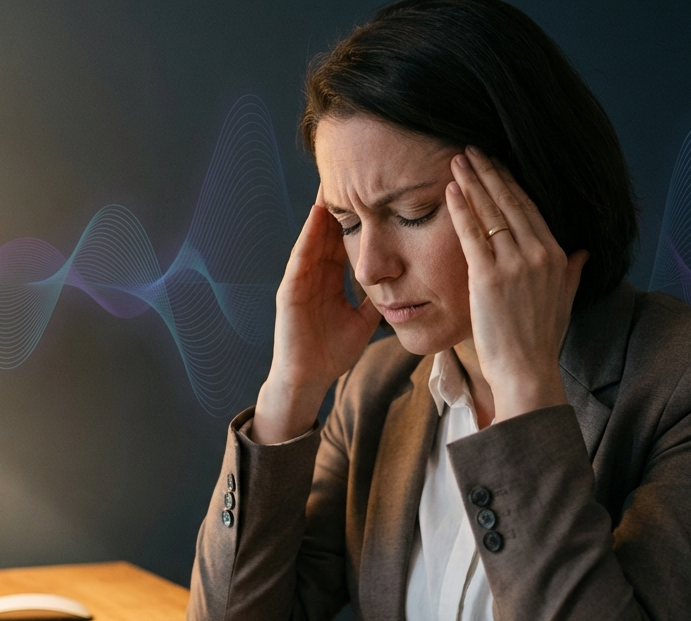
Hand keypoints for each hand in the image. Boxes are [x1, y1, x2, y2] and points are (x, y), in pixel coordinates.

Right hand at [254, 187, 380, 443]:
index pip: (347, 239)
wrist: (308, 379)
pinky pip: (301, 255)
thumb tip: (400, 284)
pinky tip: (319, 215)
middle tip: (352, 171)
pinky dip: (309, 234)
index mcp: (332, 280)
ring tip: (334, 181)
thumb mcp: (363, 321)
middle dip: (341, 203)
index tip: (373, 193)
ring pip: (314, 235)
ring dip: (323, 210)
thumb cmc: (331, 353)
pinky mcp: (289, 289)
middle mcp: (315, 273)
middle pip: (330, 230)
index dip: (359, 216)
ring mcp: (300, 279)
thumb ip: (375, 300)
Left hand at [446, 147, 588, 423]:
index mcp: (555, 255)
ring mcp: (513, 264)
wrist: (527, 370)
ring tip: (457, 161)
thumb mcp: (564, 300)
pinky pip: (471, 235)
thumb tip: (583, 253)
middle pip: (508, 203)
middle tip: (470, 150)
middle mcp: (537, 254)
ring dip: (472, 183)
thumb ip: (571, 272)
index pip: (529, 209)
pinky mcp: (488, 278)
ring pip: (489, 213)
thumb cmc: (541, 340)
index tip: (495, 165)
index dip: (509, 184)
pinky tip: (450, 191)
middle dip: (488, 173)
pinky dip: (461, 210)